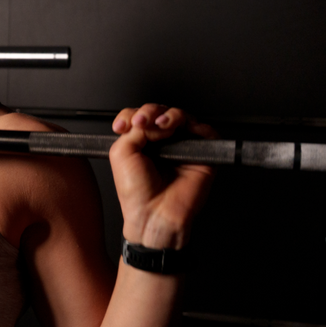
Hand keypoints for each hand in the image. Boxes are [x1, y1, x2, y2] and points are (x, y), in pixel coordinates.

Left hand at [109, 104, 216, 249]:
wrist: (153, 214)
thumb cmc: (136, 193)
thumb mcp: (121, 153)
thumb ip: (133, 129)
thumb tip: (148, 117)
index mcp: (143, 143)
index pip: (141, 116)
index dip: (133, 114)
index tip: (122, 124)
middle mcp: (163, 143)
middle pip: (161, 112)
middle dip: (150, 112)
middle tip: (142, 122)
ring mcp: (182, 147)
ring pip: (181, 116)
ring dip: (168, 115)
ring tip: (159, 125)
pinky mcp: (201, 154)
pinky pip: (204, 130)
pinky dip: (191, 123)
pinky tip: (174, 130)